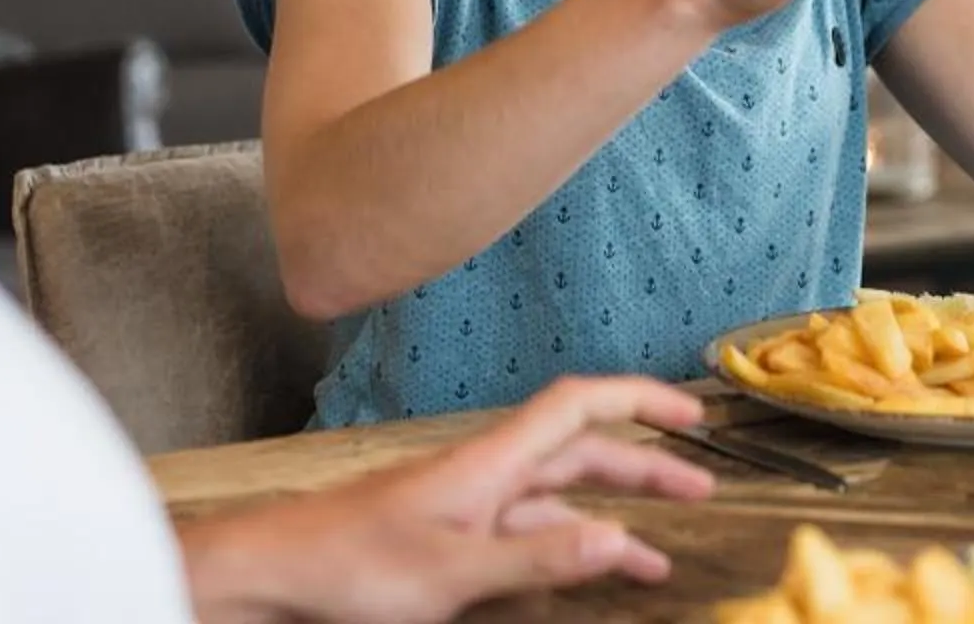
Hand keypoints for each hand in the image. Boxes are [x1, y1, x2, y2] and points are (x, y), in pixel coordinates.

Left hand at [183, 376, 716, 623]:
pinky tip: (581, 567)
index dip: (641, 400)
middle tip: (701, 489)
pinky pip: (525, 530)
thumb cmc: (348, 566)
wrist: (273, 573)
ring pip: (557, 497)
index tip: (694, 414)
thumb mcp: (451, 572)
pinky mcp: (449, 536)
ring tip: (656, 556)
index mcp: (490, 462)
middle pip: (581, 452)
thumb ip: (536, 555)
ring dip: (610, 517)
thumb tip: (617, 539)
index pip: (582, 407)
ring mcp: (467, 504)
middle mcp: (486, 472)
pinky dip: (564, 544)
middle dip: (645, 466)